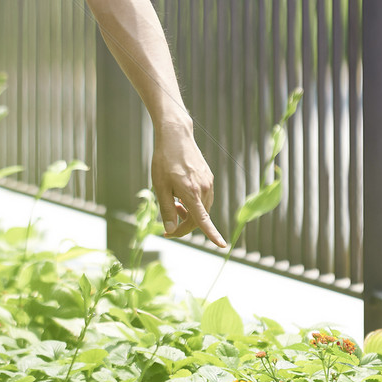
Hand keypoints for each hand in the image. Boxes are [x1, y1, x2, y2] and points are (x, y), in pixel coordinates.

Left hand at [150, 125, 226, 248]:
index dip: (212, 234)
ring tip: (173, 204)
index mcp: (192, 193)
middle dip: (185, 224)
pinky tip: (181, 193)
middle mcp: (204, 189)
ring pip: (202, 207)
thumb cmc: (164, 160)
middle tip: (168, 225)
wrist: (175, 135)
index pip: (203, 220)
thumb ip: (167, 209)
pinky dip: (193, 202)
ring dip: (189, 213)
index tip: (222, 246)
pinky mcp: (208, 176)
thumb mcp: (160, 186)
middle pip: (199, 217)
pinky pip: (203, 196)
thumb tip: (171, 229)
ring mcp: (208, 182)